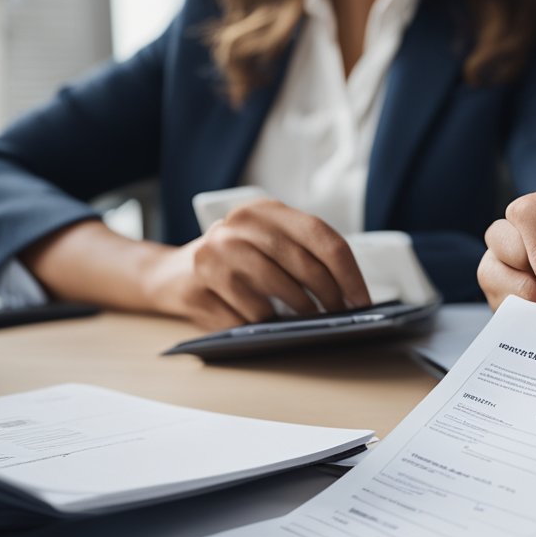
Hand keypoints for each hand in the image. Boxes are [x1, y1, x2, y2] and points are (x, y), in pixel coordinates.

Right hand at [141, 199, 370, 329]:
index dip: (349, 273)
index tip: (363, 300)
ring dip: (300, 313)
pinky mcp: (199, 279)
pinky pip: (247, 313)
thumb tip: (351, 298)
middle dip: (330, 297)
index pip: (323, 237)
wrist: (172, 274)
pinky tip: (267, 325)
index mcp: (267, 210)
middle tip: (341, 316)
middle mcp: (240, 224)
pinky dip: (264, 325)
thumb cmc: (238, 263)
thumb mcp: (269, 247)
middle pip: (304, 265)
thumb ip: (304, 258)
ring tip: (309, 321)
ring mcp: (216, 250)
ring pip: (277, 290)